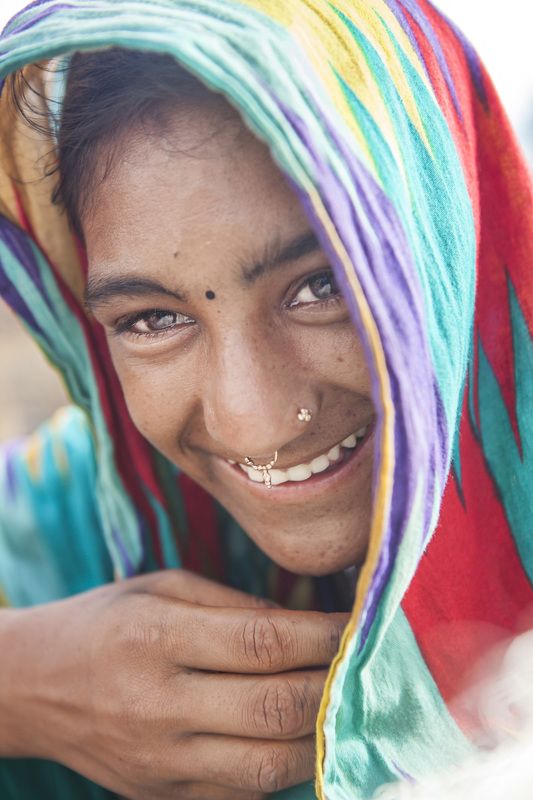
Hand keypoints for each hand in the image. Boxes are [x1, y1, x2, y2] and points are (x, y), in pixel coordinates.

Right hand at [6, 570, 347, 798]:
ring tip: (349, 705)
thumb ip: (234, 604)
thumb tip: (308, 625)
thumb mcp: (162, 586)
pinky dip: (287, 768)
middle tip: (369, 664)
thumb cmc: (106, 621)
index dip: (326, 634)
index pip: (265, 642)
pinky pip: (244, 795)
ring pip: (269, 766)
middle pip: (276, 708)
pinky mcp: (165, 796)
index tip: (363, 622)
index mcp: (157, 637)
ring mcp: (162, 763)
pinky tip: (306, 739)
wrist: (35, 687)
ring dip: (322, 735)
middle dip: (337, 685)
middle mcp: (159, 707)